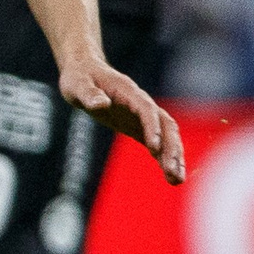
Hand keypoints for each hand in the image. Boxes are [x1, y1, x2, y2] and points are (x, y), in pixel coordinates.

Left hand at [60, 58, 186, 184]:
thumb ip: (89, 94)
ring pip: (166, 136)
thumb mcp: (76, 85)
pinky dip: (164, 158)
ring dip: (173, 156)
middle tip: (172, 173)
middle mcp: (141, 104)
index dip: (152, 127)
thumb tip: (101, 104)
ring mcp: (142, 116)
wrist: (84, 72)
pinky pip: (156, 142)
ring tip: (177, 181)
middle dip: (171, 148)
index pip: (146, 109)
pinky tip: (170, 176)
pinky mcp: (137, 126)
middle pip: (165, 125)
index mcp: (128, 92)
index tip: (153, 148)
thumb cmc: (79, 77)